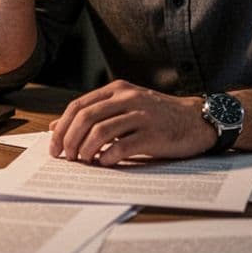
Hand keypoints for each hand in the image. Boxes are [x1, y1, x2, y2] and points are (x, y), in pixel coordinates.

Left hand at [48, 80, 215, 165]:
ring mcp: (142, 115)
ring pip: (101, 131)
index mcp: (118, 89)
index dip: (62, 127)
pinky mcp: (154, 134)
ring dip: (86, 150)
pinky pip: (123, 145)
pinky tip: (104, 163)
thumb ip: (94, 113)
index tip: (54, 146)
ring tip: (84, 161)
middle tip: (66, 157)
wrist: (197, 120)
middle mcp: (128, 98)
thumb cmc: (158, 115)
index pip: (78, 106)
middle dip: (70, 140)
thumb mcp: (125, 106)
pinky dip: (108, 156)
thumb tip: (55, 127)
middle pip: (86, 117)